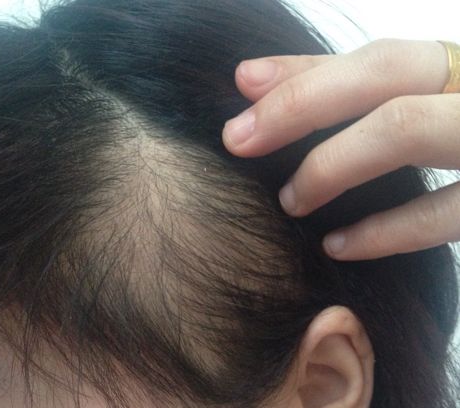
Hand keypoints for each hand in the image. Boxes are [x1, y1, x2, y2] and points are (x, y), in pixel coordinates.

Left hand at [222, 38, 459, 260]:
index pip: (374, 55)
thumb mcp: (430, 105)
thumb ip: (360, 96)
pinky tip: (337, 245)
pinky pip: (444, 212)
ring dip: (331, 163)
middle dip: (299, 104)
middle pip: (383, 77)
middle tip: (238, 137)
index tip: (243, 81)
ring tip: (289, 199)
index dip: (303, 69)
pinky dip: (384, 230)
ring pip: (405, 129)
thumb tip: (258, 83)